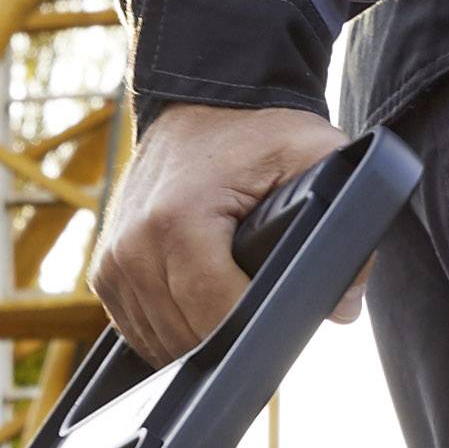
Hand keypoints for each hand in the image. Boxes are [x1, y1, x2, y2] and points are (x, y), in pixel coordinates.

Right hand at [98, 102, 356, 360]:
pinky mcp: (104, 273)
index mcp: (178, 220)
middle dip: (234, 339)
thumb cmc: (258, 131)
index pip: (216, 317)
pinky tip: (202, 312)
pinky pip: (139, 332)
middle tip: (268, 318)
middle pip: (189, 339)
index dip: (257, 333)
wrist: (201, 103)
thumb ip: (344, 222)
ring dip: (201, 342)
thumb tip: (342, 305)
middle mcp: (134, 245)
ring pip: (162, 344)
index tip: (285, 327)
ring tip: (235, 312)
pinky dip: (173, 332)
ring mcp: (113, 262)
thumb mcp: (315, 155)